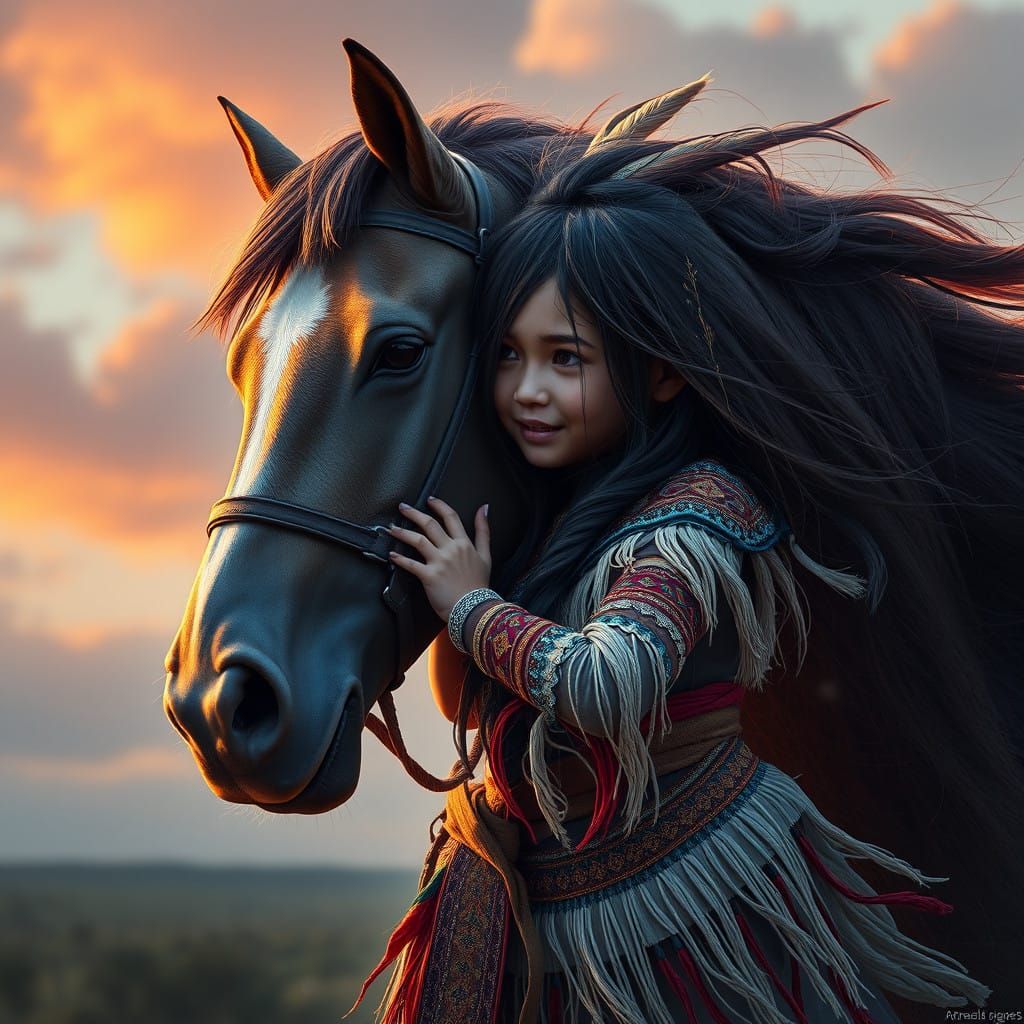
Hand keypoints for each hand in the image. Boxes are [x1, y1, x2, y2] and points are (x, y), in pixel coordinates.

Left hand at [386, 497, 491, 620]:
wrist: (476, 609)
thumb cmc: (480, 585)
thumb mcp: (486, 555)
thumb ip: (484, 531)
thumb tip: (483, 508)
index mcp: (464, 543)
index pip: (451, 517)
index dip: (439, 506)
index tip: (430, 500)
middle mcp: (451, 549)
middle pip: (430, 524)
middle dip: (415, 513)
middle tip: (403, 507)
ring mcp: (440, 562)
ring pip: (418, 540)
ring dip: (403, 533)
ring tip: (392, 529)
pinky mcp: (429, 576)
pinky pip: (411, 564)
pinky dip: (400, 559)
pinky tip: (392, 555)